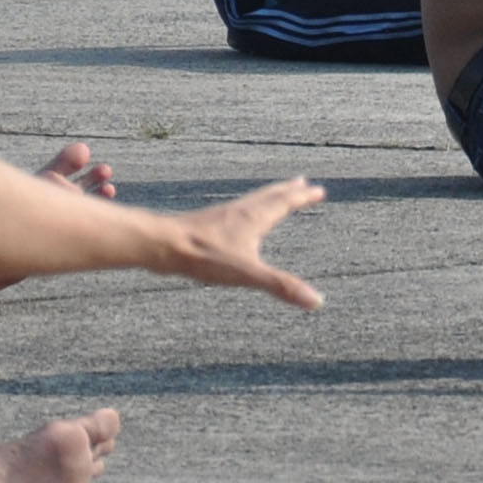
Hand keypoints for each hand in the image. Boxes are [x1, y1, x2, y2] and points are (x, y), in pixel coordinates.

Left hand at [150, 175, 327, 306]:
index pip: (285, 202)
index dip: (303, 197)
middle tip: (302, 182)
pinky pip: (235, 211)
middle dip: (289, 190)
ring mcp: (223, 216)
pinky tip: (238, 218)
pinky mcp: (207, 224)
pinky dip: (247, 208)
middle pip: (270, 195)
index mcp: (254, 218)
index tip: (318, 190)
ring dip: (268, 195)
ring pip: (252, 200)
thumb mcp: (248, 274)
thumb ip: (282, 286)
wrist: (163, 244)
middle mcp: (240, 211)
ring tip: (275, 193)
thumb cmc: (204, 256)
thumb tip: (316, 300)